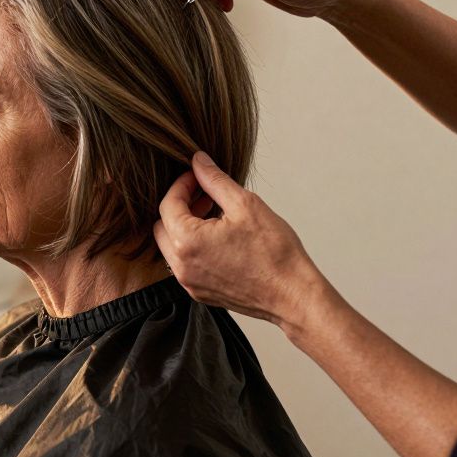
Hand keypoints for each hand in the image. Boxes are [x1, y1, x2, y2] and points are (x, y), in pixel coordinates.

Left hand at [153, 151, 325, 330]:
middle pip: (163, 226)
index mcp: (187, 242)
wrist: (293, 295)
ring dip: (185, 226)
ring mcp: (190, 283)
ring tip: (215, 214)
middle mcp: (182, 266)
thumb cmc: (274, 253)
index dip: (182, 184)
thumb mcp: (245, 204)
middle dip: (179, 206)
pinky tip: (219, 237)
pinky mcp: (201, 293)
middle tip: (205, 194)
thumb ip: (215, 180)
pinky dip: (193, 246)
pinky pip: (185, 264)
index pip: (168, 204)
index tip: (197, 176)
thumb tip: (198, 162)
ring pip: (172, 246)